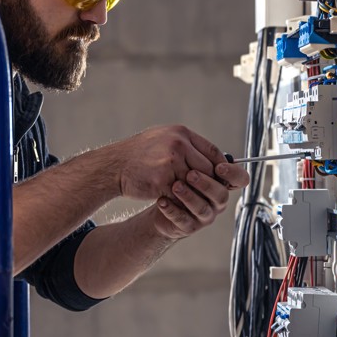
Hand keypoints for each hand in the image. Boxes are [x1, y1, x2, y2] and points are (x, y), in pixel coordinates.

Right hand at [108, 125, 242, 200]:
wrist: (114, 165)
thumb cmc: (139, 154)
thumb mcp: (164, 139)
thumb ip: (187, 145)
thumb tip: (212, 157)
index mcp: (181, 133)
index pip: (212, 151)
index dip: (220, 166)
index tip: (222, 176)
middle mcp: (178, 145)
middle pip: (208, 169)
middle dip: (208, 182)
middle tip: (207, 191)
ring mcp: (170, 162)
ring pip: (195, 183)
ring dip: (194, 192)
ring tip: (192, 197)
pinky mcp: (162, 180)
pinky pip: (180, 194)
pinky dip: (181, 200)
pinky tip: (178, 202)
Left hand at [150, 162, 249, 239]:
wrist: (160, 200)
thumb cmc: (179, 179)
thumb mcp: (189, 164)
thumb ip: (199, 157)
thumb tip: (199, 144)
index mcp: (221, 184)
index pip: (240, 179)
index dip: (233, 174)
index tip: (219, 167)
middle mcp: (217, 201)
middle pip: (220, 194)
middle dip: (206, 184)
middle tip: (191, 174)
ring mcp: (204, 216)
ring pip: (202, 208)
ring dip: (189, 196)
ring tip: (175, 185)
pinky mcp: (188, 226)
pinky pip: (182, 220)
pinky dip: (172, 209)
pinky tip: (162, 200)